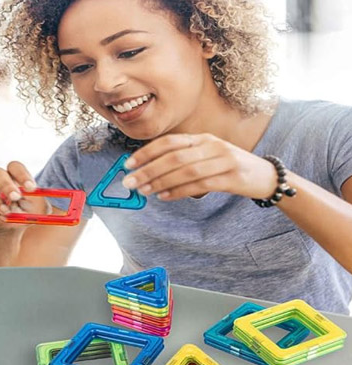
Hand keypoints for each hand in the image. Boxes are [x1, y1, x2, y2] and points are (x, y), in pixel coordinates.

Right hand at [0, 161, 50, 232]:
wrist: (10, 228)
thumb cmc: (26, 213)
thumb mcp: (39, 211)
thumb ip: (45, 207)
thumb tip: (55, 209)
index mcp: (14, 176)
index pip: (14, 166)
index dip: (22, 175)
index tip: (31, 188)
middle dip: (6, 184)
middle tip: (15, 197)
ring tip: (7, 212)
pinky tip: (1, 219)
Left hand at [122, 133, 276, 199]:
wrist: (265, 176)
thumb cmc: (228, 168)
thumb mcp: (206, 156)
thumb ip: (182, 160)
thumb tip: (148, 172)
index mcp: (202, 138)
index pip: (169, 142)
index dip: (146, 153)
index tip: (127, 165)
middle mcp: (211, 145)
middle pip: (174, 157)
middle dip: (148, 170)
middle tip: (130, 182)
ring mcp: (223, 160)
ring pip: (185, 171)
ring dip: (161, 182)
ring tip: (144, 191)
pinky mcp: (232, 177)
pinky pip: (200, 185)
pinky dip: (179, 191)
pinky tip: (164, 196)